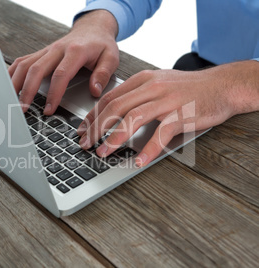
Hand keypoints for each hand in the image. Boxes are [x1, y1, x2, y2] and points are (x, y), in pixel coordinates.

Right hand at [8, 10, 119, 114]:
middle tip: (23, 109)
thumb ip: (103, 74)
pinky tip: (8, 86)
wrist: (93, 29)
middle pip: (35, 69)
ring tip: (11, 102)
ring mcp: (46, 51)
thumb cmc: (101, 45)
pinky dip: (12, 74)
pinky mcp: (40, 53)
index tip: (49, 110)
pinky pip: (21, 62)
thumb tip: (94, 90)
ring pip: (24, 65)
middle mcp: (57, 50)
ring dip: (15, 84)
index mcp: (75, 52)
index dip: (53, 94)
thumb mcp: (111, 58)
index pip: (60, 74)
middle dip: (27, 91)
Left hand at [77, 60, 258, 166]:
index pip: (110, 97)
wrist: (222, 85)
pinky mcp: (182, 114)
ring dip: (114, 138)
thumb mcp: (158, 82)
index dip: (93, 115)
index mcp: (143, 80)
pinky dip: (148, 149)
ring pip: (133, 118)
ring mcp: (167, 100)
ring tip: (104, 153)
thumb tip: (113, 111)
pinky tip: (138, 161)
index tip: (83, 129)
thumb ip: (136, 94)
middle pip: (115, 108)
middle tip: (86, 144)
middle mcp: (152, 87)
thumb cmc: (189, 87)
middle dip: (96, 128)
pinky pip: (161, 133)